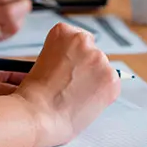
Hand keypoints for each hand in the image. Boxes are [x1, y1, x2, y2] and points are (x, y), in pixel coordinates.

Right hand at [13, 23, 120, 146]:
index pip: (76, 39)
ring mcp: (99, 58)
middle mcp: (83, 40)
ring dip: (94, 80)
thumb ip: (62, 56)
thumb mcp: (41, 62)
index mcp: (63, 32)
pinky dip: (103, 94)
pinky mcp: (111, 77)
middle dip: (85, 68)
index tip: (66, 68)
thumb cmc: (34, 95)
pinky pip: (112, 83)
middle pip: (91, 52)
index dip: (71, 57)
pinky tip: (86, 101)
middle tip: (71, 85)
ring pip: (102, 68)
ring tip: (76, 96)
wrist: (38, 114)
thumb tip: (74, 66)